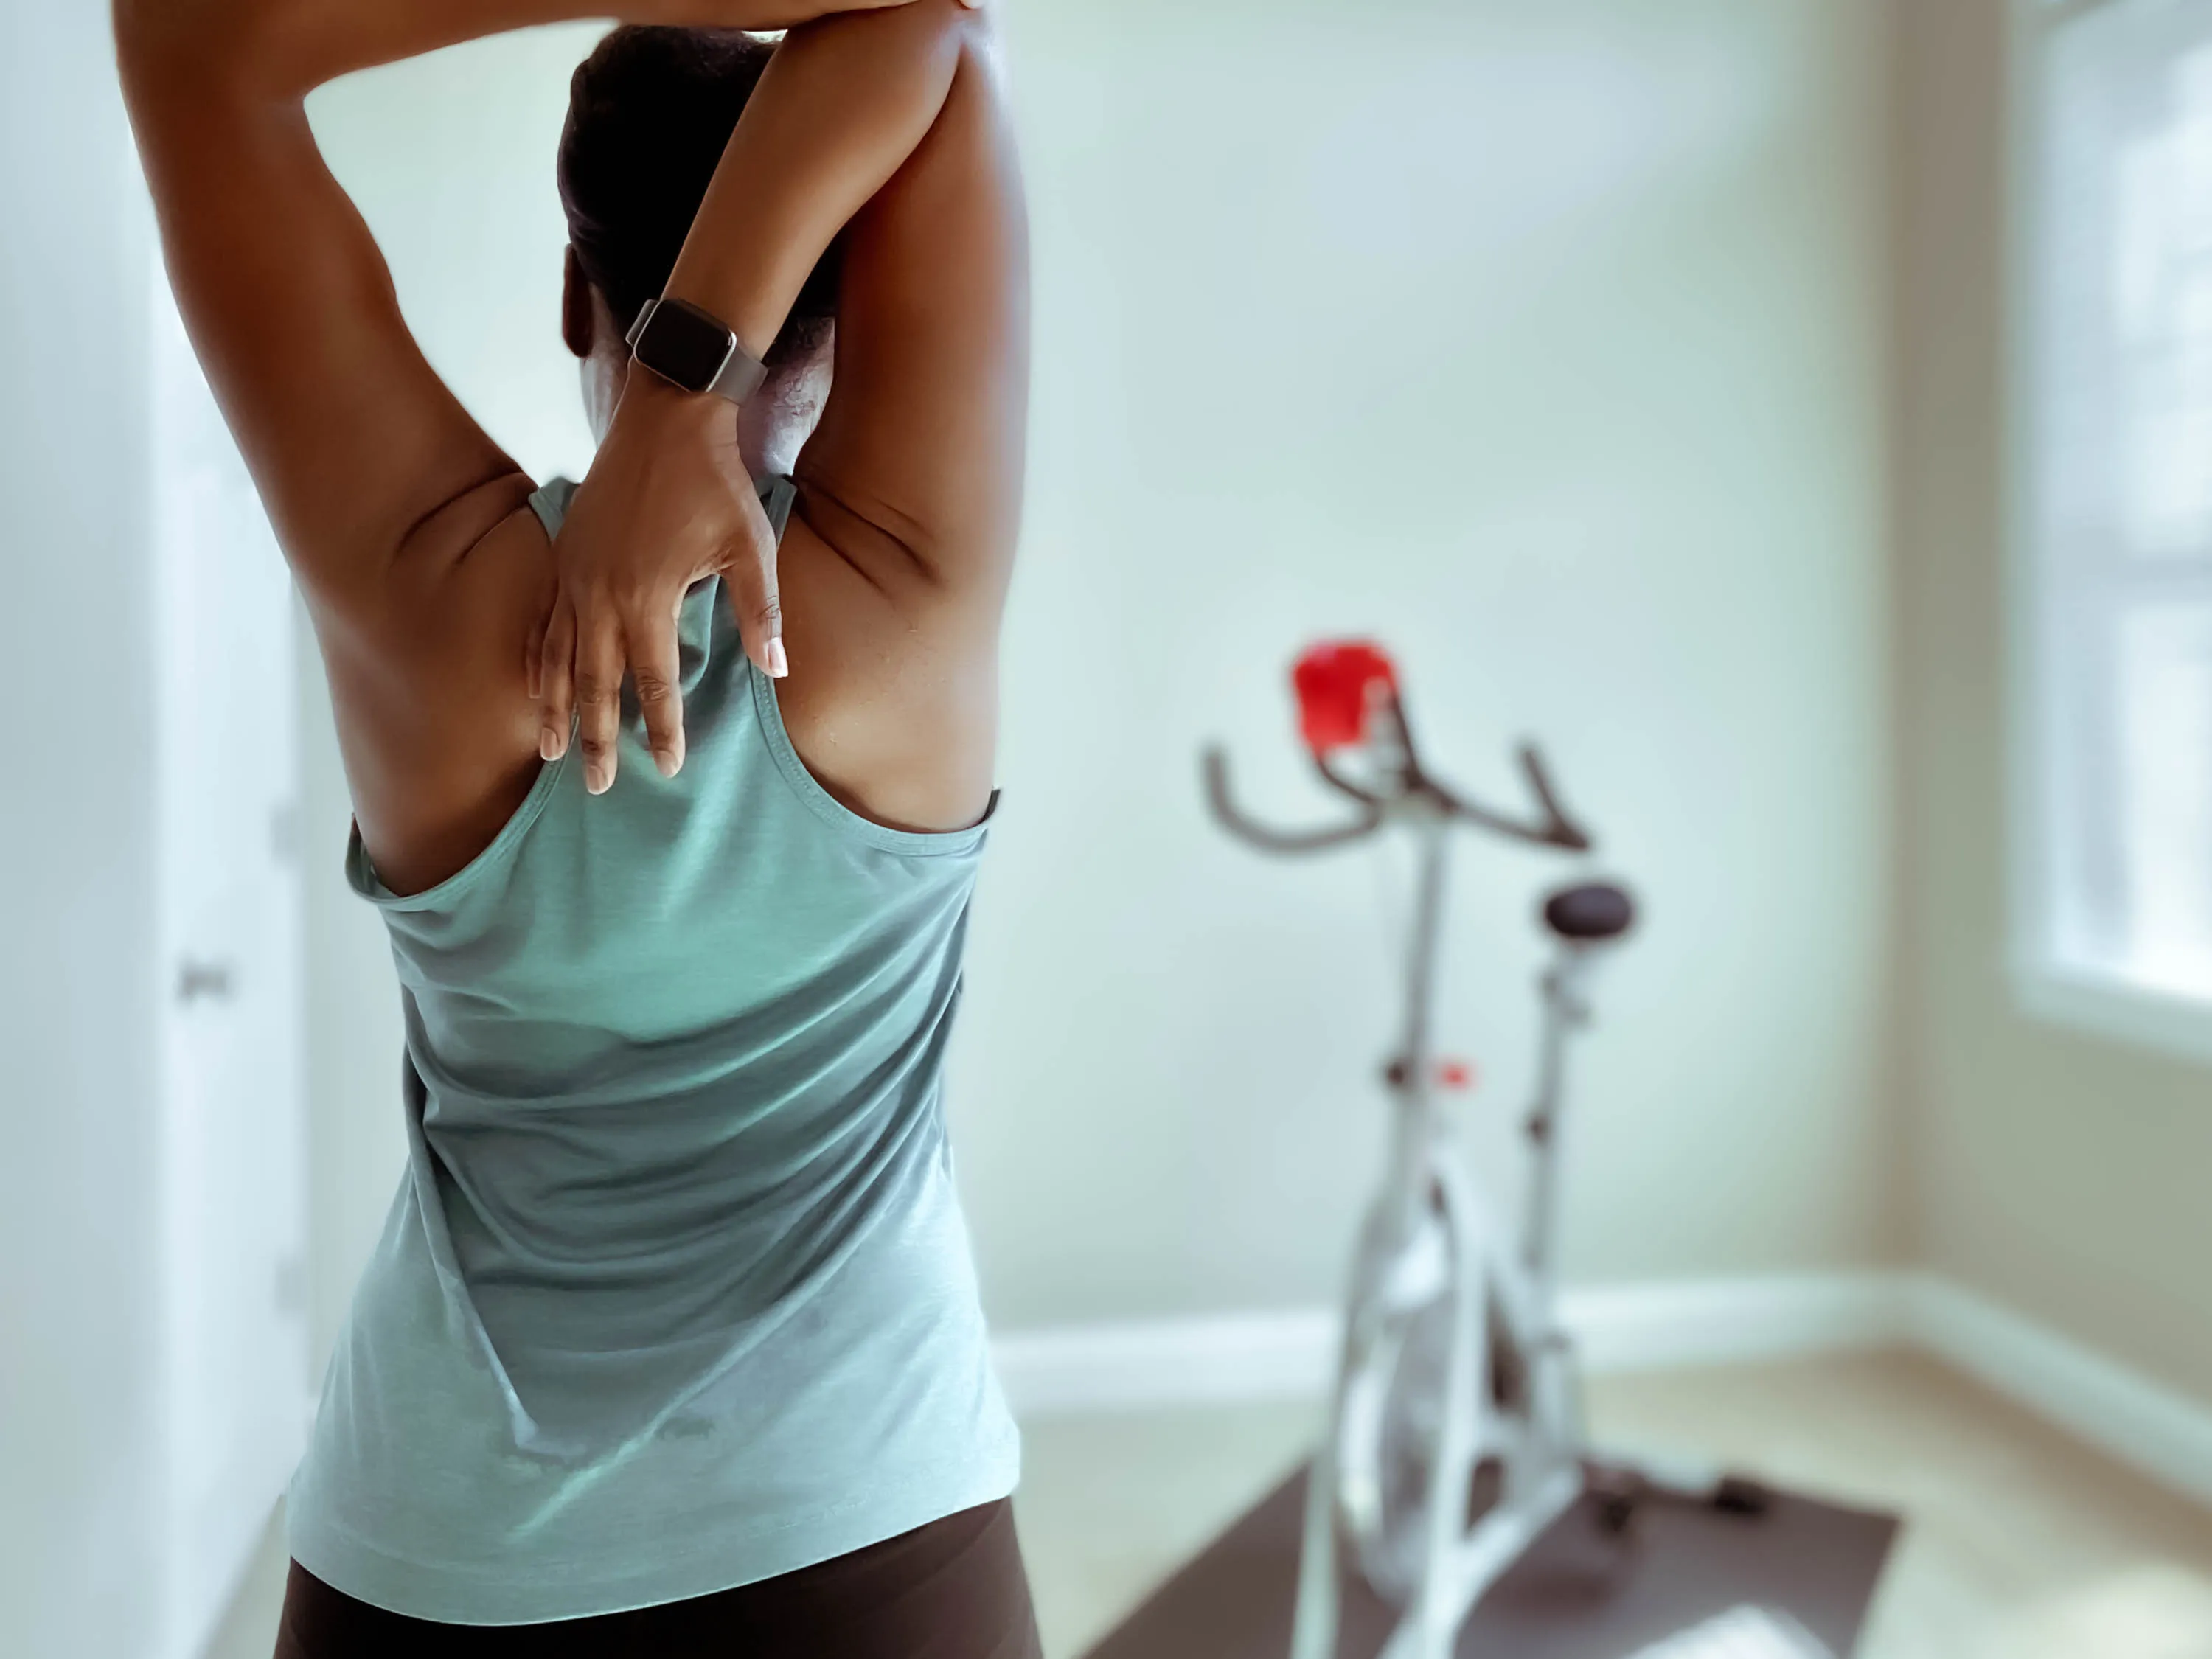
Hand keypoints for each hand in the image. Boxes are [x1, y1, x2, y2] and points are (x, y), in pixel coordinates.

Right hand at [531, 368, 785, 794]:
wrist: (665, 419)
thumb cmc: (714, 483)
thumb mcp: (751, 547)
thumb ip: (762, 612)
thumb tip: (777, 671)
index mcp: (649, 596)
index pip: (654, 681)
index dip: (662, 728)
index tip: (668, 768)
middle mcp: (601, 594)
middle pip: (596, 684)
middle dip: (596, 739)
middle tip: (596, 787)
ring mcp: (574, 576)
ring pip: (560, 659)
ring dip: (557, 709)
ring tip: (551, 754)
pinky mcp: (563, 556)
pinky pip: (543, 621)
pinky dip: (538, 660)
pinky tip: (534, 689)